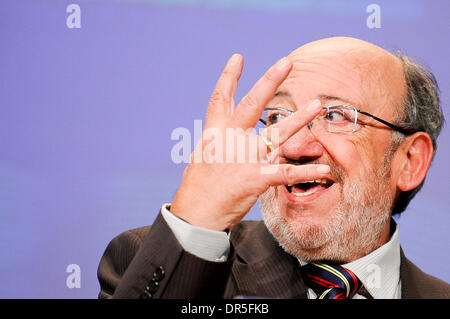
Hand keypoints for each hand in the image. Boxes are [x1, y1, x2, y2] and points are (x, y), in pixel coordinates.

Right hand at [170, 54, 329, 230]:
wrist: (195, 214)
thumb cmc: (198, 188)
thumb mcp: (202, 158)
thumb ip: (217, 142)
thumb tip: (225, 133)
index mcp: (214, 133)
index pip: (220, 99)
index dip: (229, 78)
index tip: (238, 58)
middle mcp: (229, 140)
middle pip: (252, 104)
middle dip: (270, 81)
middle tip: (287, 63)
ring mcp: (244, 158)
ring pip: (277, 133)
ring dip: (300, 119)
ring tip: (317, 104)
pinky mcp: (256, 179)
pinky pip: (287, 173)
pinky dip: (307, 171)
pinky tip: (324, 169)